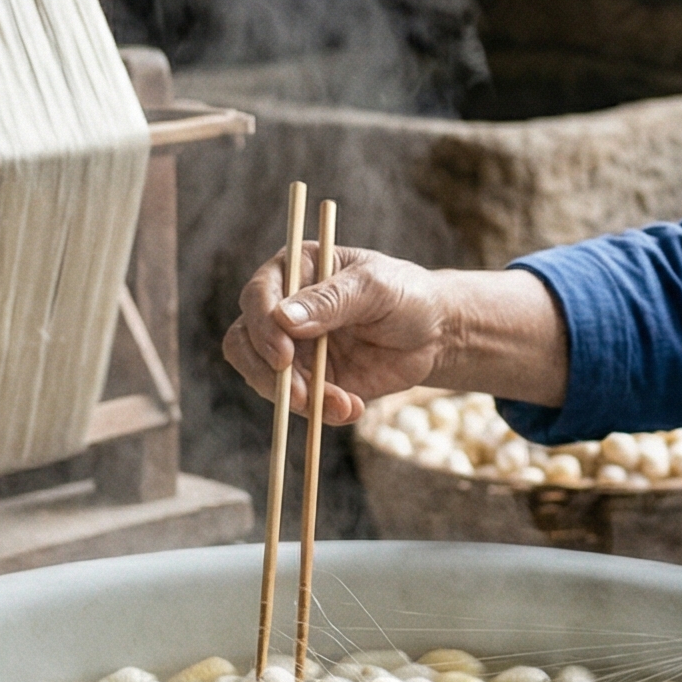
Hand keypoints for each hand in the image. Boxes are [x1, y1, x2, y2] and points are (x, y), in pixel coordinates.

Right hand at [223, 243, 448, 424]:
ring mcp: (294, 347)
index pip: (257, 296)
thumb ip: (331, 300)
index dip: (262, 326)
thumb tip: (283, 318)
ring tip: (342, 404)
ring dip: (297, 398)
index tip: (284, 355)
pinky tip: (353, 408)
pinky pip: (296, 402)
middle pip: (245, 341)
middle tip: (301, 394)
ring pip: (264, 377)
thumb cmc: (406, 295)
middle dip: (269, 372)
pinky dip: (320, 411)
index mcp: (296, 270)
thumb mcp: (375, 287)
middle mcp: (285, 309)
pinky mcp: (309, 380)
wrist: (435, 336)